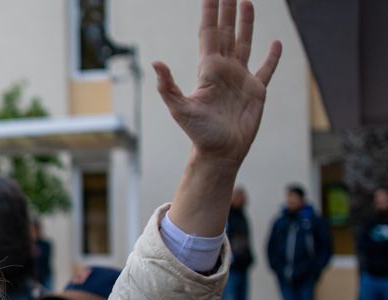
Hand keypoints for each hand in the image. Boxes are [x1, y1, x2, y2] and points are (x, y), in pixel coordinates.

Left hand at [154, 0, 281, 166]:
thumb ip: (168, 86)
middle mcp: (224, 70)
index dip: (210, 12)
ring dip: (246, 24)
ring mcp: (240, 79)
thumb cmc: (198, 133)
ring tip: (247, 2)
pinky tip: (276, 43)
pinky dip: (272, 57)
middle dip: (227, 10)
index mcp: (208, 69)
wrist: (220, 152)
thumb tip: (155, 63)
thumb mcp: (180, 109)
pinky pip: (266, 69)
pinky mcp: (256, 91)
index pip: (208, 33)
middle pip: (226, 32)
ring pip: (244, 43)